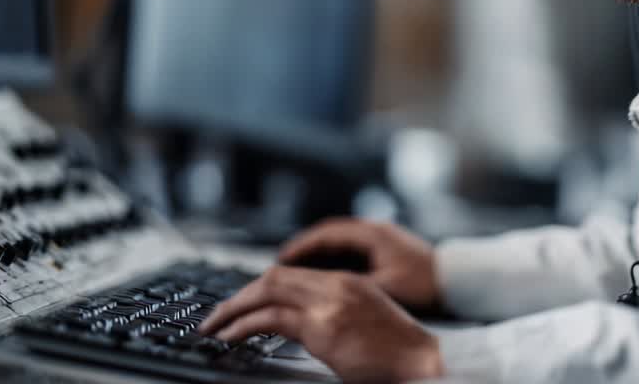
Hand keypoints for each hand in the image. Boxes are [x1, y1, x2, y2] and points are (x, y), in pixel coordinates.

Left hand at [199, 266, 442, 382]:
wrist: (425, 362)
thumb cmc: (400, 352)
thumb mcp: (365, 320)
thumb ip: (334, 313)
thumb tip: (299, 325)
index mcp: (346, 281)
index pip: (290, 275)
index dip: (258, 289)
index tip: (239, 305)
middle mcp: (336, 285)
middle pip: (272, 277)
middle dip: (238, 296)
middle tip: (215, 315)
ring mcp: (329, 304)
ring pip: (266, 292)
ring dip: (233, 309)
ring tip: (213, 327)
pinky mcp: (324, 328)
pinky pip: (271, 318)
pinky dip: (243, 325)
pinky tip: (230, 336)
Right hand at [279, 218, 440, 310]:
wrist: (459, 281)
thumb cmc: (427, 283)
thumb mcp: (385, 287)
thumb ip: (353, 286)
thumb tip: (324, 290)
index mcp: (372, 234)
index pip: (325, 234)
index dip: (300, 247)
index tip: (280, 259)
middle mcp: (374, 232)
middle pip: (329, 237)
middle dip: (304, 252)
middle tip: (282, 267)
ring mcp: (381, 240)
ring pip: (339, 245)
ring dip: (318, 258)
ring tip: (297, 275)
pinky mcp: (387, 252)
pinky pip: (352, 253)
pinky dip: (334, 264)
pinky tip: (326, 280)